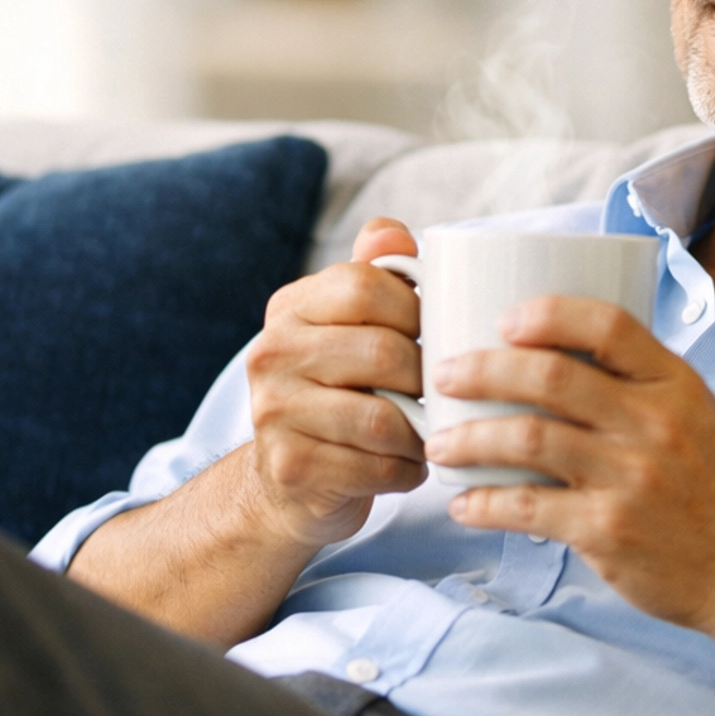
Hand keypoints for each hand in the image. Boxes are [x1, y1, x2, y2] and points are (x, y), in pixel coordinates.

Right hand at [244, 217, 428, 551]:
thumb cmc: (337, 395)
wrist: (287, 482)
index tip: (432, 335)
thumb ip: (373, 278)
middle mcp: (271, 353)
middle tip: (443, 394)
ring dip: (421, 432)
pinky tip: (406, 465)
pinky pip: (375, 467)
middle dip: (427, 379)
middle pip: (382, 352)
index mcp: (291, 308)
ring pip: (382, 418)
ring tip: (428, 433)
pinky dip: (405, 470)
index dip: (416, 310)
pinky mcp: (290, 466)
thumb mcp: (348, 329)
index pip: (364, 286)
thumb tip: (395, 234)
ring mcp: (274, 411)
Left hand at [425, 298, 714, 633]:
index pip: (608, 325)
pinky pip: (527, 506)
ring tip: (440, 445)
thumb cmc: (713, 490)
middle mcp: (654, 424)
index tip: (504, 321)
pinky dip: (485, 504)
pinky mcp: (608, 530)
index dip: (548, 314)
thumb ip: (640, 386)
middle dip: (481, 370)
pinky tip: (465, 504)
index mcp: (675, 385)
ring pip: (527, 438)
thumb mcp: (696, 417)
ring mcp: (630, 478)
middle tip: (444, 377)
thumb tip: (559, 354)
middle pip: (550, 375)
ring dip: (469, 438)